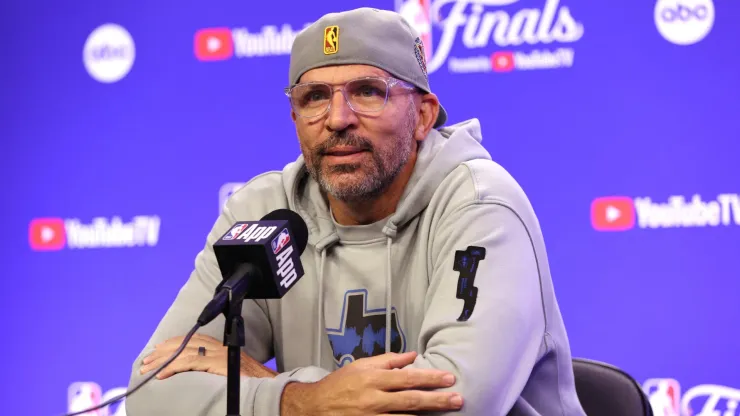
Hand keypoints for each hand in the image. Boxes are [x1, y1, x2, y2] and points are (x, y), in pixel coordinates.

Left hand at [140, 333, 277, 378]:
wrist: (267, 386)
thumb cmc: (253, 383)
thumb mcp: (231, 373)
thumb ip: (217, 370)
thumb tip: (202, 377)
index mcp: (222, 348)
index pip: (194, 340)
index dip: (175, 343)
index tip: (160, 350)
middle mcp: (219, 347)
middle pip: (185, 344)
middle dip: (164, 351)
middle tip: (147, 360)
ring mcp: (217, 354)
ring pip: (183, 352)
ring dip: (163, 360)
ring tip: (148, 367)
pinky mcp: (216, 362)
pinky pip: (189, 362)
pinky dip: (173, 367)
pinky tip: (162, 374)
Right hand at [281, 351, 462, 415]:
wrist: (315, 407)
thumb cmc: (339, 384)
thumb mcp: (361, 366)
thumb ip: (388, 361)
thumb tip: (412, 356)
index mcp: (373, 379)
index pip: (408, 378)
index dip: (430, 378)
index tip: (449, 378)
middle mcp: (374, 399)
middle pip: (412, 399)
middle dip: (437, 400)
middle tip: (458, 399)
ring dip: (427, 415)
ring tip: (447, 413)